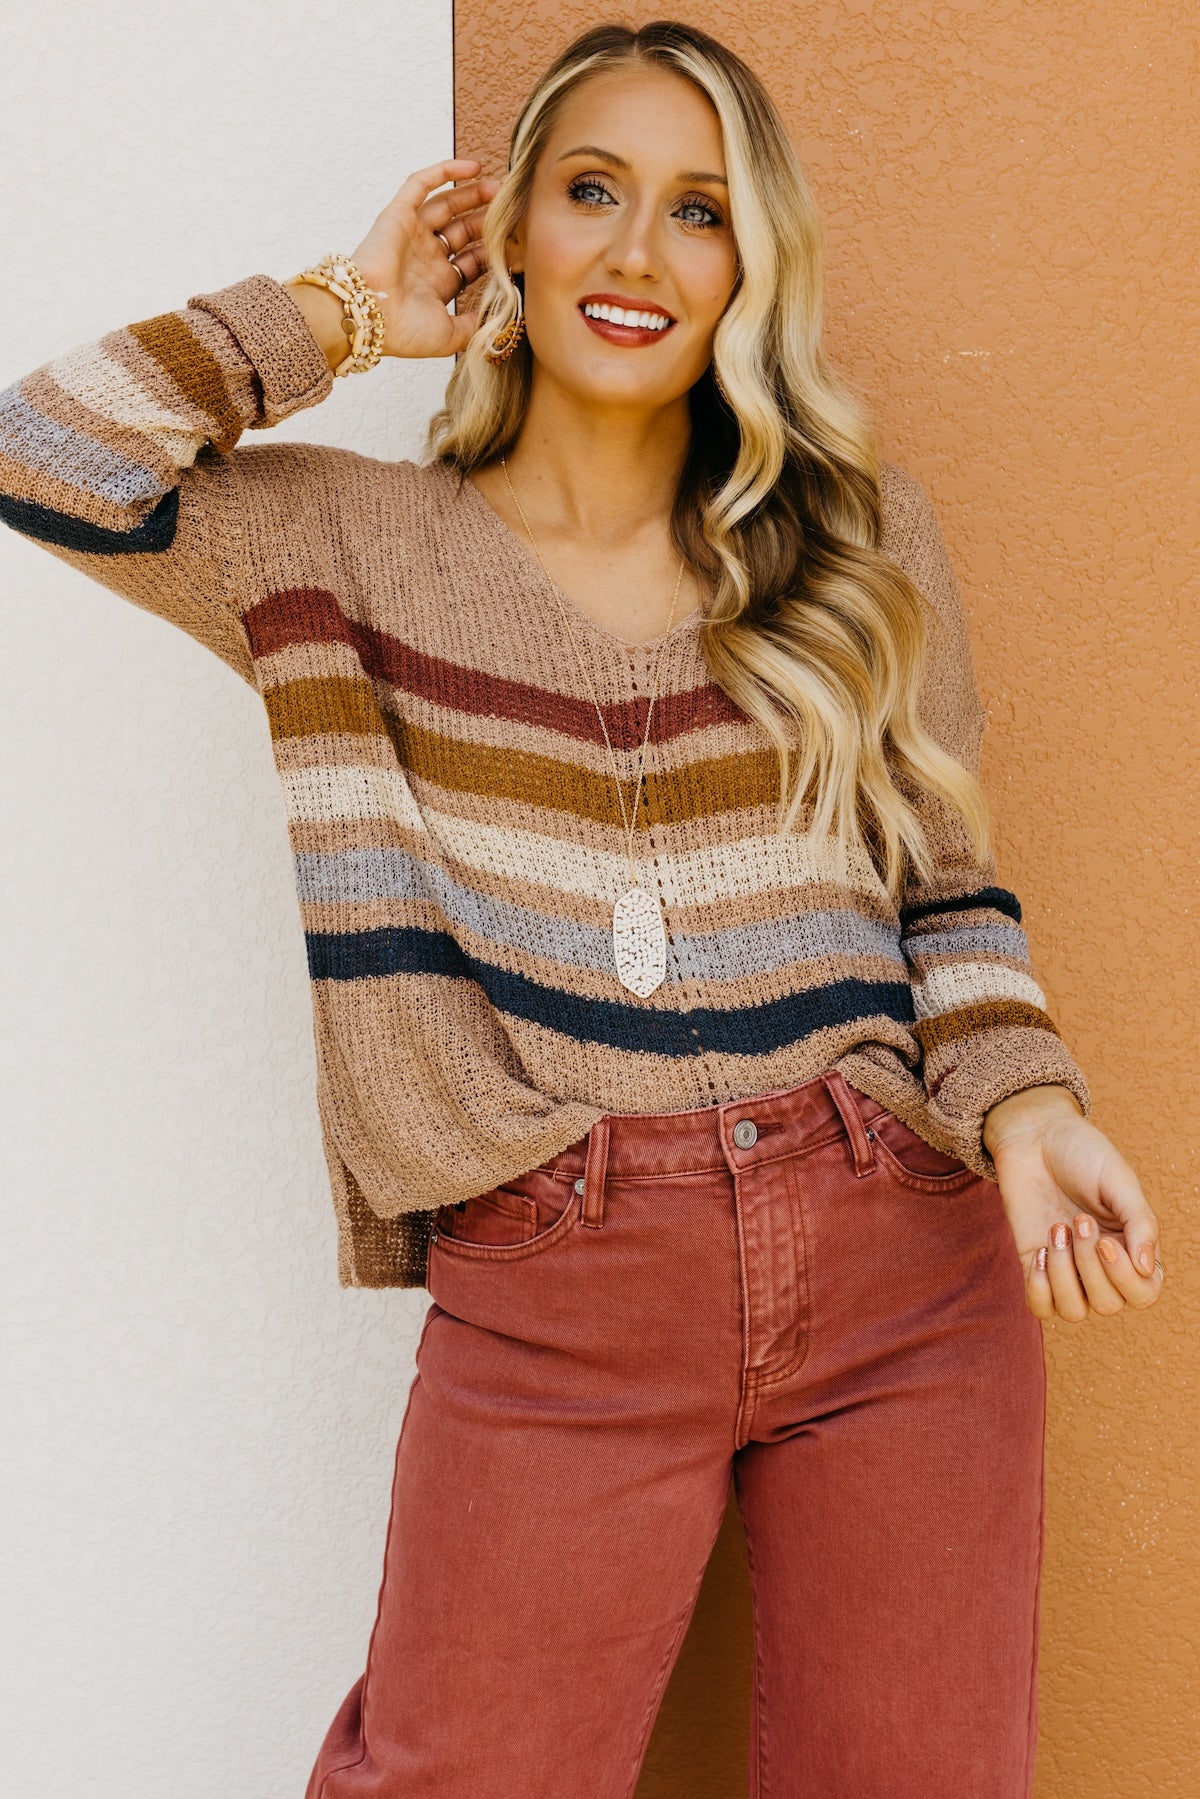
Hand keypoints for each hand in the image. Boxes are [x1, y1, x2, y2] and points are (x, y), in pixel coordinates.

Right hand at [346, 157, 498, 358]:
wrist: (369, 317)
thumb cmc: (403, 331)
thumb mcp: (450, 336)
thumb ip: (475, 326)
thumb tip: (499, 320)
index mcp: (438, 283)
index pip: (473, 260)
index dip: (496, 251)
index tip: (520, 243)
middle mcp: (426, 256)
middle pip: (463, 230)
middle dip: (488, 219)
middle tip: (514, 209)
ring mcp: (412, 234)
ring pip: (447, 204)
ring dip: (473, 194)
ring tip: (499, 187)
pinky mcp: (398, 214)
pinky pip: (422, 184)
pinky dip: (445, 171)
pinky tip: (473, 167)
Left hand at [982, 1085, 1163, 1322]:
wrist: (1034, 1136)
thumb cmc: (1083, 1154)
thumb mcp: (1119, 1181)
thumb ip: (1141, 1223)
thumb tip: (1148, 1268)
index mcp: (1132, 1246)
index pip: (1144, 1293)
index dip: (1125, 1277)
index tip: (1105, 1239)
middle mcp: (1102, 1265)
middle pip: (1108, 1305)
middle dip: (1090, 1265)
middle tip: (1077, 1219)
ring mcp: (1067, 1268)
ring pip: (1074, 1311)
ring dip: (1064, 1274)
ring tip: (1057, 1229)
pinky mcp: (1034, 1264)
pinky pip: (1040, 1307)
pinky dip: (1040, 1288)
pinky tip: (1040, 1252)